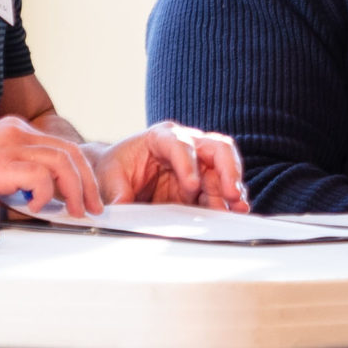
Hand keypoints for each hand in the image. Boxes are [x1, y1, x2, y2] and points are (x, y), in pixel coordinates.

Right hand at [0, 116, 104, 215]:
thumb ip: (10, 174)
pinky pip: (40, 177)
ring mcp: (8, 145)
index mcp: (11, 130)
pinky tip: (37, 206)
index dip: (78, 171)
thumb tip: (36, 201)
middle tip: (91, 206)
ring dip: (75, 190)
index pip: (59, 145)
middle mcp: (14, 132)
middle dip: (86, 182)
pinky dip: (45, 194)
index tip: (83, 192)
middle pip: (70, 151)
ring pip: (63, 161)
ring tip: (74, 211)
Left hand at [91, 121, 249, 212]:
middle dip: (227, 169)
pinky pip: (223, 189)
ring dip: (233, 188)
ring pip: (226, 169)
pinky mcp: (203, 185)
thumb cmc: (117, 167)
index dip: (188, 165)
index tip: (191, 187)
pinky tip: (234, 211)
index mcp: (161, 136)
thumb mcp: (110, 177)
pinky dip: (230, 200)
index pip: (180, 145)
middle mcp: (186, 145)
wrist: (119, 173)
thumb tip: (119, 208)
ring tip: (237, 207)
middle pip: (217, 148)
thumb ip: (117, 192)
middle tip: (230, 192)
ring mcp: (198, 165)